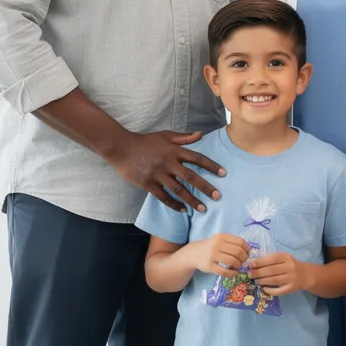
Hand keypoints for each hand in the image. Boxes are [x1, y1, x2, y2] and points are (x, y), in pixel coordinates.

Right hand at [107, 130, 225, 212]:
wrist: (122, 148)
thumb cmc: (145, 141)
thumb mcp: (165, 135)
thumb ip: (184, 137)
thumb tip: (201, 134)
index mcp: (174, 150)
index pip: (197, 158)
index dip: (211, 166)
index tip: (223, 173)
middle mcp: (168, 163)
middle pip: (190, 177)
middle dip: (205, 187)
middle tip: (217, 196)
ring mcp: (158, 174)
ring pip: (178, 189)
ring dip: (191, 200)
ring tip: (203, 208)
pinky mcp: (148, 184)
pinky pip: (163, 197)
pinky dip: (173, 204)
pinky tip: (183, 210)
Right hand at [192, 233, 248, 277]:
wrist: (194, 253)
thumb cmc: (210, 246)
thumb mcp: (220, 239)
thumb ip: (232, 242)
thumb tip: (248, 249)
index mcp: (221, 236)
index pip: (240, 242)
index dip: (247, 249)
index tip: (247, 253)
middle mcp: (217, 245)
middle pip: (238, 252)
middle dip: (244, 258)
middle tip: (243, 261)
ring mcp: (213, 256)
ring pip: (233, 261)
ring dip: (239, 266)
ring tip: (237, 266)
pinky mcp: (210, 266)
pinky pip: (225, 271)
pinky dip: (233, 273)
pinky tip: (234, 273)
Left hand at [249, 252, 310, 295]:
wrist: (305, 274)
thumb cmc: (289, 265)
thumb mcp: (283, 258)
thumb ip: (270, 260)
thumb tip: (254, 264)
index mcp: (286, 257)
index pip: (272, 259)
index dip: (260, 262)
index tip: (251, 265)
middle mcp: (290, 267)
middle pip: (271, 270)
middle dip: (258, 273)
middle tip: (250, 275)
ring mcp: (291, 278)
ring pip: (274, 280)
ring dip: (262, 281)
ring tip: (256, 281)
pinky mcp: (292, 288)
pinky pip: (279, 291)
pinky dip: (270, 290)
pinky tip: (264, 289)